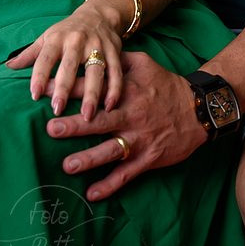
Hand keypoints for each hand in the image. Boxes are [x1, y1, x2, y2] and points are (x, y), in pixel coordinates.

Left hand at [5, 5, 123, 119]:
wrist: (98, 15)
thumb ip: (29, 54)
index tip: (33, 95)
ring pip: (96, 71)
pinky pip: (115, 72)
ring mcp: (97, 46)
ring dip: (92, 93)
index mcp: (57, 38)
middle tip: (57, 109)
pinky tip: (109, 107)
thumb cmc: (67, 31)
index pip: (46, 57)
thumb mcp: (47, 38)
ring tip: (86, 116)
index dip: (39, 75)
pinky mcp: (114, 51)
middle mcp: (77, 41)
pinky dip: (114, 89)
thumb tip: (8, 66)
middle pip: (70, 65)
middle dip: (64, 87)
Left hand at [45, 51, 208, 200]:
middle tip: (50, 128)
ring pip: (111, 150)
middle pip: (99, 120)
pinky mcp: (148, 158)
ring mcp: (139, 138)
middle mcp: (131, 114)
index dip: (70, 89)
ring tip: (67, 165)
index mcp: (126, 90)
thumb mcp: (144, 63)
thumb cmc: (166, 84)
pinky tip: (91, 194)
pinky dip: (110, 185)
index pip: (93, 88)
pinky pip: (127, 174)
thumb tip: (94, 51)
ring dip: (89, 159)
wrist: (198, 109)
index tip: (46, 90)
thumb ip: (118, 59)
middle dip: (74, 125)